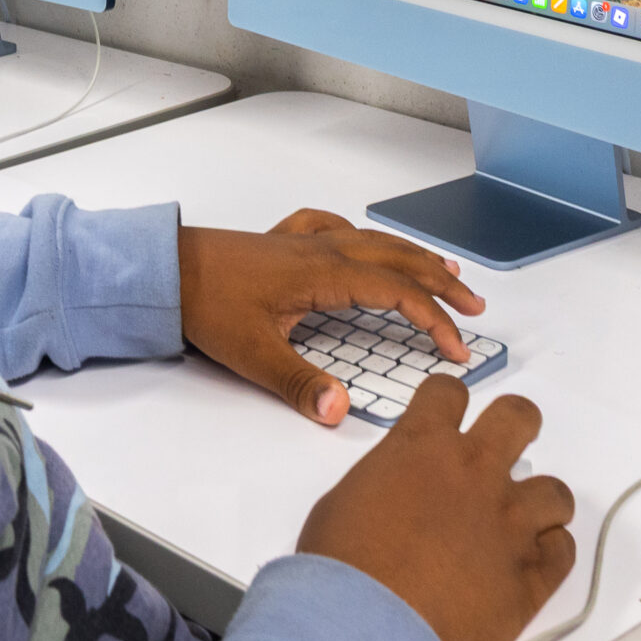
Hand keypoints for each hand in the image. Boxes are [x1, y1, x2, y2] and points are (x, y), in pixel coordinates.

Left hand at [177, 209, 485, 424]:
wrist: (165, 271)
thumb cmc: (206, 306)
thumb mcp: (254, 355)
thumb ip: (301, 385)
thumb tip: (341, 411)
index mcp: (324, 274)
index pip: (398, 293)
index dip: (434, 320)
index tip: (456, 348)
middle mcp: (322, 250)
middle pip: (398, 260)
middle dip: (441, 283)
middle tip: (474, 306)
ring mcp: (304, 241)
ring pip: (374, 242)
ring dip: (413, 256)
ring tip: (445, 270)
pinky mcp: (283, 241)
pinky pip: (336, 229)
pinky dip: (363, 235)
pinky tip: (362, 238)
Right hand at [297, 379, 576, 640]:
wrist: (371, 632)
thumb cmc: (343, 571)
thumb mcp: (343, 505)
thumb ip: (383, 485)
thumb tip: (394, 497)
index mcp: (422, 447)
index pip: (448, 394)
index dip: (447, 403)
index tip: (446, 418)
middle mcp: (475, 474)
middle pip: (519, 418)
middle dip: (516, 426)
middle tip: (504, 449)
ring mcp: (511, 523)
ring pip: (555, 492)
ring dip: (538, 505)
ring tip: (518, 525)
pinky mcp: (532, 576)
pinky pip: (563, 552)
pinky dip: (549, 555)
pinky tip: (527, 566)